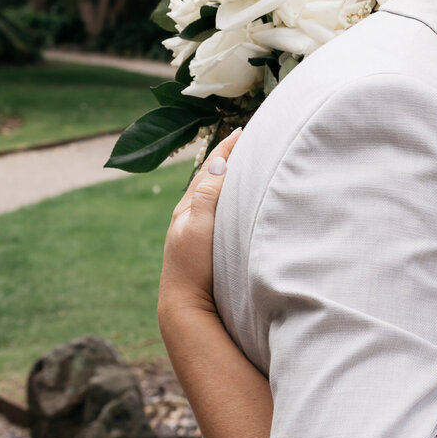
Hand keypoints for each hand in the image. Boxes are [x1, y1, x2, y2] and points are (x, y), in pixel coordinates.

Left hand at [158, 130, 240, 331]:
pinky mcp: (208, 246)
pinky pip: (221, 211)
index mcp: (188, 206)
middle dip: (230, 157)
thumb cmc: (192, 268)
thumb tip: (220, 160)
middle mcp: (191, 215)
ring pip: (217, 194)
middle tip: (250, 139)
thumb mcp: (198, 226)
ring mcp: (199, 231)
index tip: (245, 128)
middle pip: (213, 177)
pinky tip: (240, 203)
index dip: (228, 147)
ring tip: (248, 163)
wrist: (187, 308)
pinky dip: (231, 198)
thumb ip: (208, 194)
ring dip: (231, 177)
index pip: (211, 167)